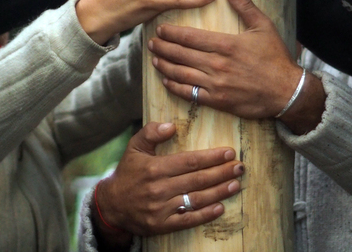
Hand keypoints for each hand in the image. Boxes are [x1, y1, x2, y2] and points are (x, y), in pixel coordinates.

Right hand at [92, 121, 243, 238]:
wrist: (111, 205)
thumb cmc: (127, 172)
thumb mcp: (134, 146)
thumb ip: (151, 132)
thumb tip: (171, 126)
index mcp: (155, 168)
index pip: (190, 161)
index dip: (211, 157)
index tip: (229, 152)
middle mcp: (160, 189)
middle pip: (198, 180)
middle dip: (221, 172)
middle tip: (240, 167)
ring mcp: (162, 209)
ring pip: (196, 199)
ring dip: (219, 192)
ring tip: (235, 184)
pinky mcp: (162, 225)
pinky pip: (188, 220)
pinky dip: (205, 215)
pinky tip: (220, 207)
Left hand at [148, 0, 325, 131]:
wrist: (287, 92)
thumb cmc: (276, 58)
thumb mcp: (263, 26)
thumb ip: (244, 5)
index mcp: (226, 44)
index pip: (190, 37)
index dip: (172, 33)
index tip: (160, 29)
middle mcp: (217, 64)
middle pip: (181, 54)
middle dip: (163, 47)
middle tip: (150, 42)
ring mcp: (216, 84)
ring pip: (182, 74)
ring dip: (165, 65)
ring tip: (154, 58)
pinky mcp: (218, 101)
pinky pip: (190, 94)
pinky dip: (175, 87)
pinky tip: (166, 80)